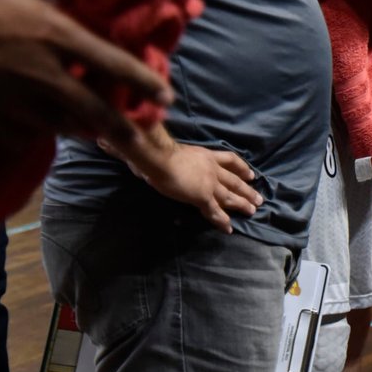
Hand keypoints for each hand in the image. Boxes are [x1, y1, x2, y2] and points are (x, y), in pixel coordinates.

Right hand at [0, 0, 170, 146]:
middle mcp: (41, 73)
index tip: (165, 97)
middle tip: (141, 136)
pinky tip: (40, 133)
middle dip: (121, 126)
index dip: (144, 82)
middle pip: (95, 111)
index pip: (114, 64)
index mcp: (52, 34)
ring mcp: (11, 100)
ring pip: (60, 127)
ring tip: (97, 135)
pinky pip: (19, 135)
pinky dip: (35, 136)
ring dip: (81, 131)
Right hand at [104, 126, 261, 232]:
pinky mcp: (202, 197)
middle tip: (259, 198)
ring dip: (242, 203)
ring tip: (254, 211)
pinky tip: (229, 229)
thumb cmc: (154, 149)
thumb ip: (147, 148)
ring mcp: (208, 183)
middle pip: (234, 180)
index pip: (229, 159)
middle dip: (247, 189)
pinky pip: (215, 211)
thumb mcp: (158, 146)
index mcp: (204, 154)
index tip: (251, 174)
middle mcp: (211, 168)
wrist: (157, 157)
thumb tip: (111, 143)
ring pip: (230, 195)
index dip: (241, 167)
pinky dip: (222, 220)